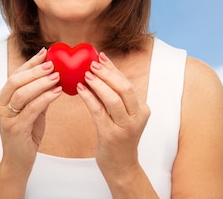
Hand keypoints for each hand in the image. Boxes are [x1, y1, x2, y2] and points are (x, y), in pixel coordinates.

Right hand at [0, 47, 62, 173]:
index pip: (16, 74)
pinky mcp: (15, 128)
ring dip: (41, 82)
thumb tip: (53, 74)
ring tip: (58, 76)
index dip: (30, 62)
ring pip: (22, 93)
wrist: (18, 162)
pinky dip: (46, 98)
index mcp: (2, 98)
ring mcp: (5, 117)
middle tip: (53, 64)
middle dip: (35, 70)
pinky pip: (31, 108)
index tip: (46, 52)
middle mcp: (0, 105)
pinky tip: (58, 92)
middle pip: (16, 80)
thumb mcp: (32, 110)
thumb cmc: (26, 134)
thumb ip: (38, 94)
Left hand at [76, 52, 150, 177]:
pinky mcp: (111, 135)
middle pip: (124, 88)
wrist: (122, 167)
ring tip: (85, 74)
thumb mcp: (124, 116)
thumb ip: (116, 96)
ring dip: (98, 84)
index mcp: (142, 109)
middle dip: (107, 73)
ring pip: (112, 99)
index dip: (113, 68)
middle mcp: (137, 117)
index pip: (128, 83)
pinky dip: (89, 98)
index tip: (100, 56)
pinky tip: (79, 89)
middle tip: (91, 64)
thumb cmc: (119, 138)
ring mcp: (125, 127)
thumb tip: (100, 69)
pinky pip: (98, 111)